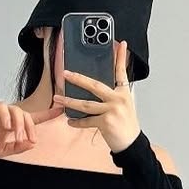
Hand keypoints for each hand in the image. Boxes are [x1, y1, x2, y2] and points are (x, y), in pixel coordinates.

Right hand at [0, 101, 62, 157]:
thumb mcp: (3, 151)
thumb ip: (18, 147)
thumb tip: (32, 143)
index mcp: (14, 126)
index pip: (33, 118)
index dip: (47, 114)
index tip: (60, 110)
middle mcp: (9, 117)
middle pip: (26, 115)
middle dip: (30, 127)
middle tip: (28, 139)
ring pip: (16, 110)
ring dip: (19, 123)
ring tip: (16, 135)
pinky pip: (0, 107)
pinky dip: (5, 115)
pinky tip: (6, 126)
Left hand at [53, 39, 140, 153]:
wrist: (131, 144)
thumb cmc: (126, 124)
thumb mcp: (124, 105)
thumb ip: (113, 94)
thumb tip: (95, 87)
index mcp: (123, 93)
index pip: (121, 71)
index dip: (121, 57)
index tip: (121, 44)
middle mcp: (118, 99)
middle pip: (95, 85)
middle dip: (78, 78)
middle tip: (65, 73)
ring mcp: (112, 110)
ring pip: (85, 104)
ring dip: (69, 101)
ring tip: (58, 98)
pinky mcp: (105, 122)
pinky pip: (86, 120)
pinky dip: (77, 122)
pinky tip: (69, 121)